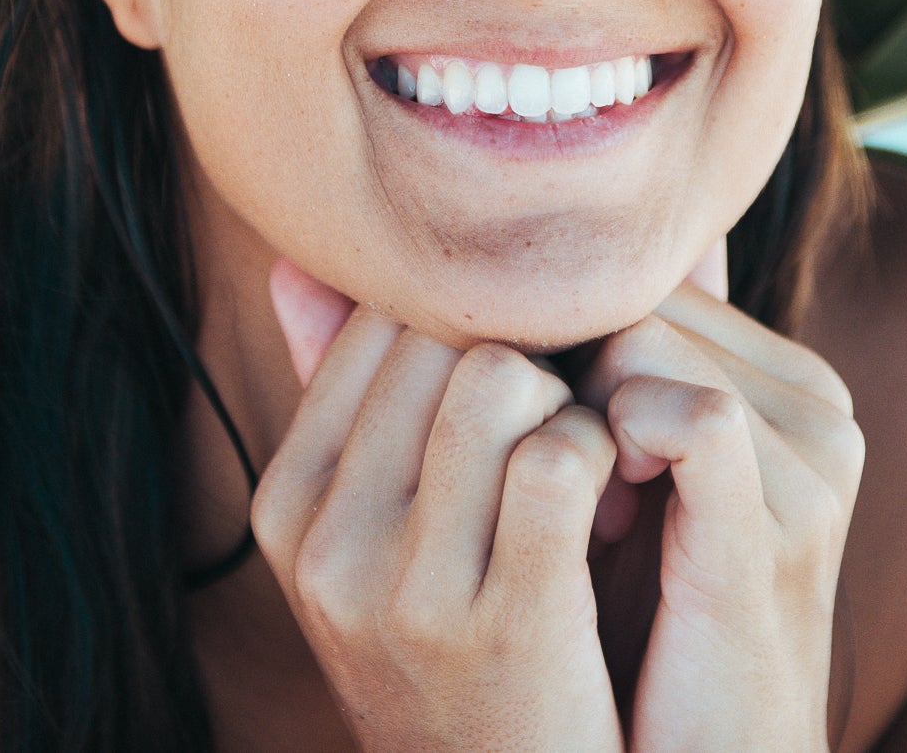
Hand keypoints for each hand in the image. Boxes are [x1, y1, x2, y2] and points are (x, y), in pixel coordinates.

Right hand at [252, 261, 624, 752]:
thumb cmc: (463, 645)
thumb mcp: (378, 536)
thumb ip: (346, 399)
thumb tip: (300, 263)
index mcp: (291, 501)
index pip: (380, 318)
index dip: (475, 317)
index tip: (527, 366)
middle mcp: (329, 542)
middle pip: (441, 333)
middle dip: (527, 349)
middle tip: (572, 403)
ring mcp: (407, 589)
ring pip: (498, 376)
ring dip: (568, 399)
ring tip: (590, 453)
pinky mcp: (505, 622)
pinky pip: (558, 456)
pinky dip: (603, 453)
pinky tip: (615, 494)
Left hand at [578, 254, 864, 752]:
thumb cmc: (650, 631)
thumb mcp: (639, 479)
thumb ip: (628, 371)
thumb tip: (569, 263)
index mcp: (792, 382)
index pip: (650, 276)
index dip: (577, 342)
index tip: (558, 438)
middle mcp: (819, 406)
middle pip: (639, 298)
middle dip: (573, 374)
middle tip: (567, 483)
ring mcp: (813, 464)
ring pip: (644, 342)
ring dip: (578, 418)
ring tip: (584, 512)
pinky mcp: (781, 526)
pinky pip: (692, 413)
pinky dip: (616, 447)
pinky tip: (602, 519)